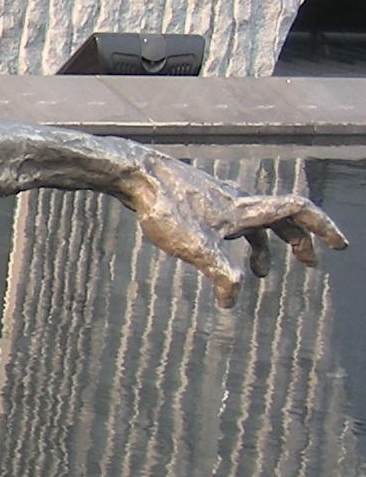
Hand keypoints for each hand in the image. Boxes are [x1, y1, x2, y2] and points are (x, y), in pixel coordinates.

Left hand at [120, 154, 345, 307]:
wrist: (136, 174)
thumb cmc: (166, 206)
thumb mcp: (195, 247)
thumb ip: (220, 274)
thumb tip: (231, 302)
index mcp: (248, 208)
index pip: (300, 212)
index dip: (323, 228)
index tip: (340, 247)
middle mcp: (240, 200)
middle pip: (283, 218)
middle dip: (299, 242)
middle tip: (311, 264)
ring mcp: (219, 200)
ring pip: (255, 222)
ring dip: (265, 247)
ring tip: (259, 274)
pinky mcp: (199, 202)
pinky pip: (229, 221)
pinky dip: (234, 241)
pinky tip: (217, 256)